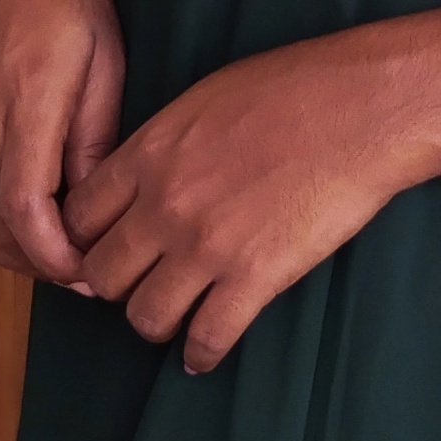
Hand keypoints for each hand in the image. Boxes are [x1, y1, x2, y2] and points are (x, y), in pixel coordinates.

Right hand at [0, 0, 125, 293]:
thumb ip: (94, 136)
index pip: (25, 206)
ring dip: (1, 256)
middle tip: (85, 279)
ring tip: (47, 272)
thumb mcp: (107, 58)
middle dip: (38, 263)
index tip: (90, 273)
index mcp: (25, 98)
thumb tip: (91, 208)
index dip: (54, 254)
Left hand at [62, 31, 416, 372]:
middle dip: (116, 284)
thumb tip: (144, 175)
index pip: (77, 217)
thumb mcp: (206, 97)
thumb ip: (163, 143)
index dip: (84, 239)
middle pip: (100, 274)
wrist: (364, 108)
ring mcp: (207, 247)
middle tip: (142, 282)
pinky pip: (206, 339)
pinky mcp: (254, 279)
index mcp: (149, 153)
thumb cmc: (295, 86)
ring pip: (143, 317)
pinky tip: (205, 352)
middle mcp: (164, 205)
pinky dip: (201, 354)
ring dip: (156, 322)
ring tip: (176, 317)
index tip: (105, 247)